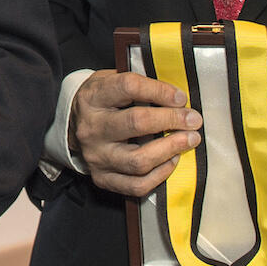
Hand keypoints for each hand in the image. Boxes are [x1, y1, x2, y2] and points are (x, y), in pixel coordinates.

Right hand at [71, 69, 201, 196]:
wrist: (73, 125)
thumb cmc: (102, 101)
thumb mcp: (112, 80)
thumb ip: (141, 86)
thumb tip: (178, 98)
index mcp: (93, 97)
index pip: (129, 87)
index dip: (159, 91)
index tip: (181, 97)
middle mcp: (91, 128)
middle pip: (136, 123)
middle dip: (172, 120)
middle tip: (193, 120)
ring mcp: (96, 156)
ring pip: (139, 160)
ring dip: (171, 149)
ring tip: (189, 140)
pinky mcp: (102, 178)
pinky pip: (137, 184)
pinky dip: (160, 174)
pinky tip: (171, 160)